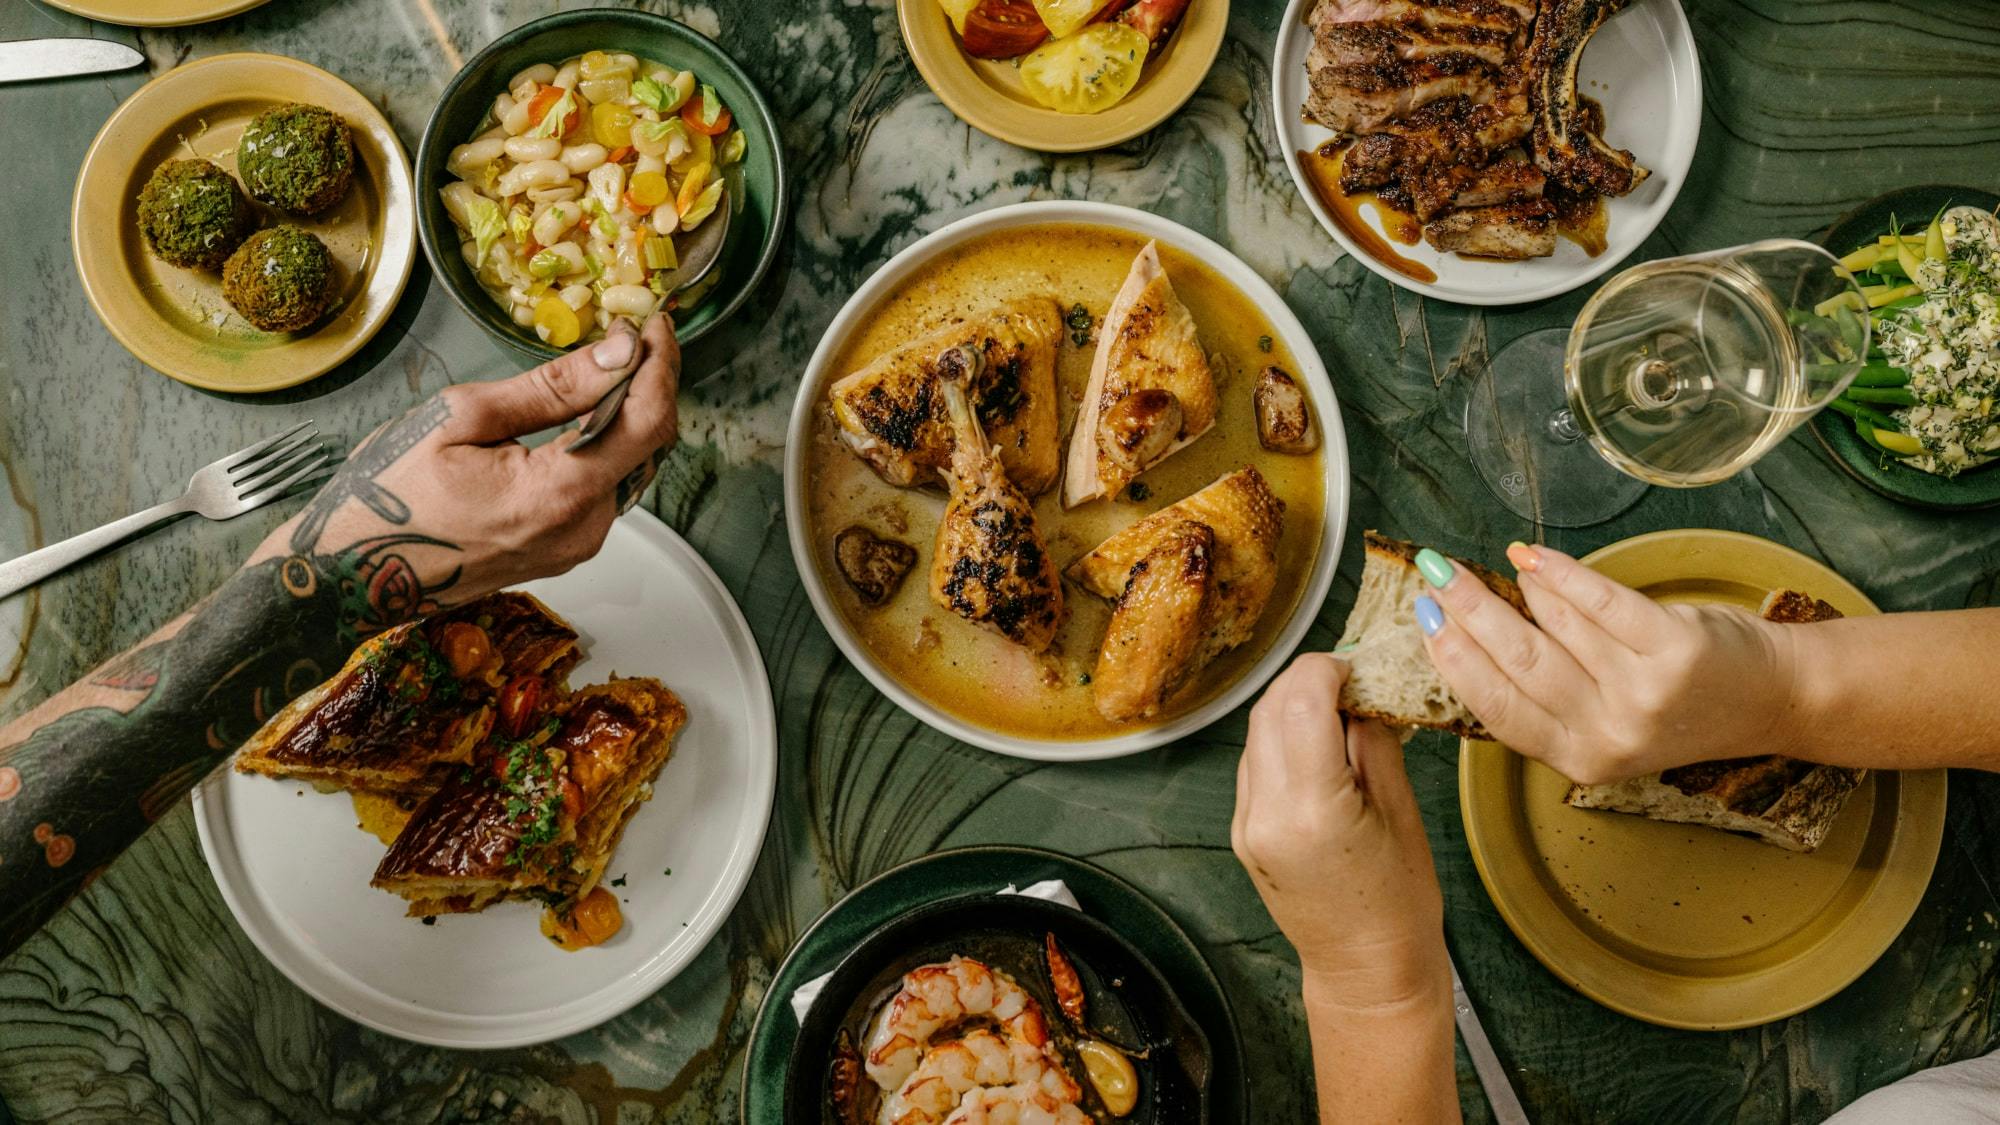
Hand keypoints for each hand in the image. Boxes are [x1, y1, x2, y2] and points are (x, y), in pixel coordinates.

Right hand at [251, 314, 679, 615]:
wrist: (352, 574)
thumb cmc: (390, 494)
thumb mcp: (463, 419)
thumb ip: (551, 388)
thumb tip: (617, 353)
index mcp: (560, 495)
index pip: (647, 423)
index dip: (661, 366)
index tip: (656, 324)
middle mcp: (583, 529)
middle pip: (647, 446)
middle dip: (648, 384)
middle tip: (631, 334)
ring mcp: (576, 546)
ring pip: (629, 467)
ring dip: (627, 414)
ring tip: (608, 364)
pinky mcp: (564, 551)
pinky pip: (603, 489)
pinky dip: (604, 445)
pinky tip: (584, 413)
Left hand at [1232, 653, 1446, 1008]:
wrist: (1366, 971)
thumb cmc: (1398, 905)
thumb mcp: (1401, 814)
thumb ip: (1373, 743)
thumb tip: (1362, 692)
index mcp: (1311, 809)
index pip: (1301, 702)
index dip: (1326, 670)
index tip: (1355, 666)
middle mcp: (1266, 813)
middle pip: (1270, 710)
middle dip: (1307, 682)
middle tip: (1351, 681)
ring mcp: (1247, 825)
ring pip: (1256, 733)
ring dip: (1292, 708)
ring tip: (1339, 713)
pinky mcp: (1243, 832)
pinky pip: (1254, 765)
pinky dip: (1282, 741)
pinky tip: (1319, 747)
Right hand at [1416, 541, 1797, 783]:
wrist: (1772, 700)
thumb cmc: (1680, 707)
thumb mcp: (1605, 724)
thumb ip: (1547, 696)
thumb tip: (1469, 634)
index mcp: (1581, 759)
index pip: (1497, 708)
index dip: (1454, 659)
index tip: (1424, 617)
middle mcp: (1610, 735)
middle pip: (1518, 664)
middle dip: (1468, 612)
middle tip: (1437, 575)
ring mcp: (1644, 694)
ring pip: (1556, 628)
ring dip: (1514, 589)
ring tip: (1488, 565)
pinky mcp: (1676, 651)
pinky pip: (1602, 601)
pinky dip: (1562, 573)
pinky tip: (1533, 556)